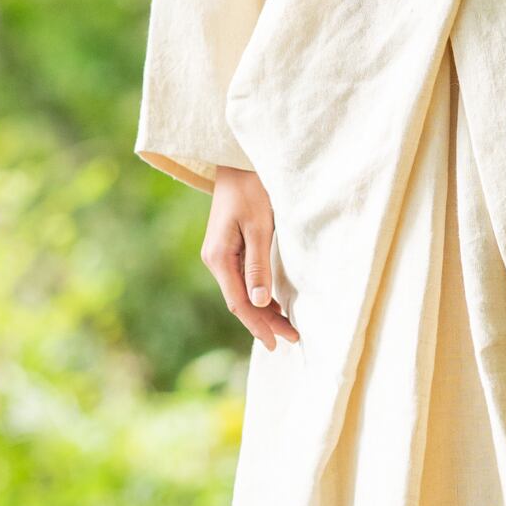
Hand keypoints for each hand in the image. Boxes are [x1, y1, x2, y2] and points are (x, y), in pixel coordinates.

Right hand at [203, 166, 299, 349]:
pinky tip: (273, 305)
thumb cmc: (251, 189)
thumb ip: (259, 265)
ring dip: (263, 311)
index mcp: (219, 257)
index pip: (239, 303)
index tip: (279, 342)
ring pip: (242, 293)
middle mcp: (215, 260)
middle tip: (290, 340)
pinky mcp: (229, 249)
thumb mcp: (259, 226)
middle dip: (265, 322)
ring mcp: (220, 255)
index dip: (259, 325)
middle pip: (240, 302)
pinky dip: (259, 295)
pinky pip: (243, 280)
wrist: (238, 163)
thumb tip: (261, 302)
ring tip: (285, 329)